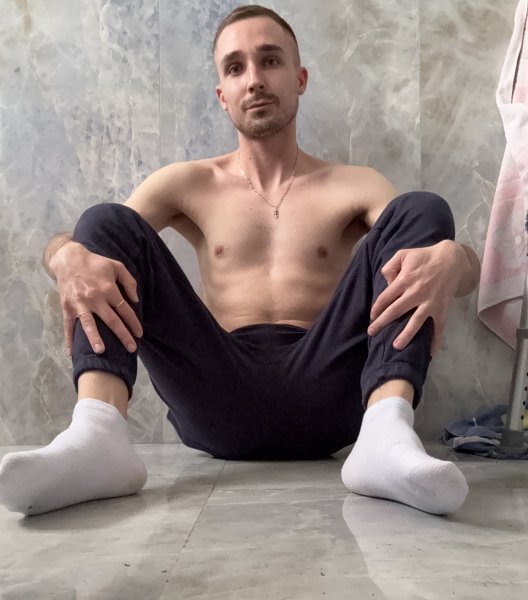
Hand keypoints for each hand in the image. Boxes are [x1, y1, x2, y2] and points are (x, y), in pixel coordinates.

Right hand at [51, 242, 142, 355]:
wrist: (69, 259)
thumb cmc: (96, 263)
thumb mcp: (116, 266)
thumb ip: (129, 282)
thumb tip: (135, 300)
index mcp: (108, 289)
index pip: (125, 310)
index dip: (133, 323)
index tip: (139, 334)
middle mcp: (95, 298)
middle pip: (111, 320)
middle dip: (123, 335)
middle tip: (131, 349)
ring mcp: (80, 304)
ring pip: (89, 324)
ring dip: (95, 338)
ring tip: (101, 351)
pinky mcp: (67, 307)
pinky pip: (68, 326)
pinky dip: (69, 339)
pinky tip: (71, 353)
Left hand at [367, 240, 466, 355]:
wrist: (452, 259)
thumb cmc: (424, 256)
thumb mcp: (403, 254)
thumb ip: (389, 267)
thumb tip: (386, 283)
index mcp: (404, 280)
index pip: (385, 298)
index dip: (376, 308)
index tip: (372, 316)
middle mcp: (415, 293)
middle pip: (395, 311)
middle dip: (381, 323)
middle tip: (371, 332)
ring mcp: (429, 302)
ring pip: (415, 322)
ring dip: (405, 335)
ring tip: (396, 346)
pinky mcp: (441, 308)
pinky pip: (439, 327)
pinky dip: (436, 340)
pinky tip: (432, 353)